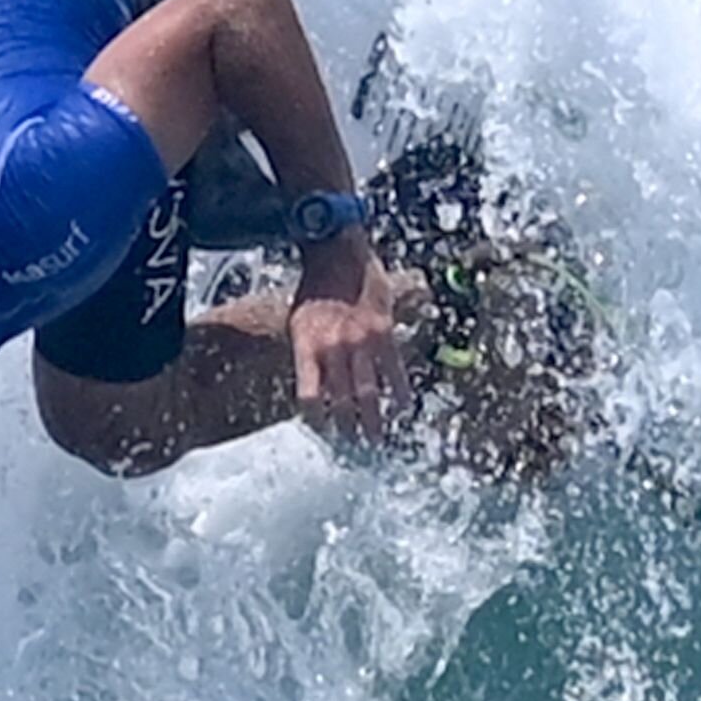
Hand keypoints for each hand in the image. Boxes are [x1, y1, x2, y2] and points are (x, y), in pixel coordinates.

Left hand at [290, 262, 409, 441]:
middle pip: (341, 402)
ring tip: (376, 441)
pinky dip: (398, 394)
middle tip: (352, 449)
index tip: (321, 431)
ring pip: (369, 393)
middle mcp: (334, 347)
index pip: (309, 397)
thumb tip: (320, 392)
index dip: (315, 420)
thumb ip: (310, 357)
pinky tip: (402, 410)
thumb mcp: (299, 324)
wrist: (337, 251)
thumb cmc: (314, 289)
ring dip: (373, 422)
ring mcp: (361, 341)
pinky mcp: (384, 333)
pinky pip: (394, 371)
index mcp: (307, 346)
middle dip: (347, 431)